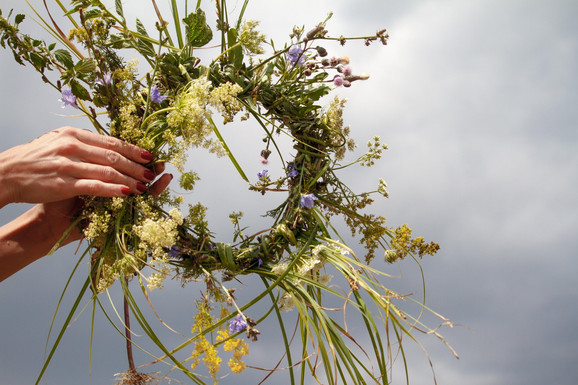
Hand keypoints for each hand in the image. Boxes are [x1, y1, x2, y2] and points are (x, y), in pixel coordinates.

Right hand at [0, 126, 162, 207]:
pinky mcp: (64, 183)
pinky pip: (96, 186)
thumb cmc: (35, 159)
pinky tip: (127, 194)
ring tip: (145, 185)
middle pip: (114, 156)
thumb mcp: (58, 142)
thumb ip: (82, 143)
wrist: (7, 173)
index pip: (111, 142)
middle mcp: (74, 146)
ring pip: (109, 170)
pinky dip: (114, 189)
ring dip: (130, 179)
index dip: (133, 149)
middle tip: (153, 172)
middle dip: (137, 165)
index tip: (149, 156)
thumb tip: (107, 146)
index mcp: (75, 134)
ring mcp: (69, 164)